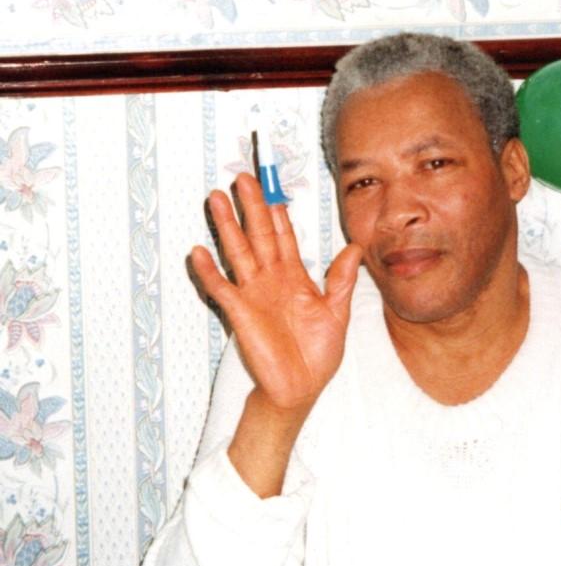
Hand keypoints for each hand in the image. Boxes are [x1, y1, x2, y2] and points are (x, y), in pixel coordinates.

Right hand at [191, 173, 362, 414]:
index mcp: (295, 278)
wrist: (301, 387)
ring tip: (217, 199)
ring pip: (238, 252)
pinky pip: (221, 288)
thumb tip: (356, 248)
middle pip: (259, 235)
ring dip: (227, 226)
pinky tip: (199, 251)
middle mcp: (272, 280)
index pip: (285, 238)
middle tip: (243, 178)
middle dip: (251, 207)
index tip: (274, 191)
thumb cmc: (317, 354)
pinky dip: (209, 271)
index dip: (279, 214)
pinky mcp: (240, 312)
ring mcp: (254, 294)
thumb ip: (342, 280)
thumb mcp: (337, 313)